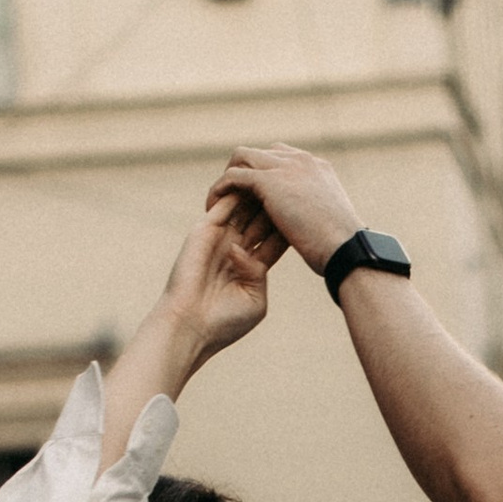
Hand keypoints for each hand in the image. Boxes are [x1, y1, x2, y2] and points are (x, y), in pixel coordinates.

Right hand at [152, 191, 285, 375]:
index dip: (291, 223)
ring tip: (278, 176)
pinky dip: (236, 191)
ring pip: (244, 207)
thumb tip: (256, 257)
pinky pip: (222, 204)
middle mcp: (236, 248)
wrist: (191, 325)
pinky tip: (254, 179)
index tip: (311, 211)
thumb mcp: (255, 301)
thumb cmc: (224, 321)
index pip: (274, 237)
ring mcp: (220, 238)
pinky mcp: (203, 230)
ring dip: (260, 192)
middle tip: (296, 184)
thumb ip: (260, 275)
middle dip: (278, 203)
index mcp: (252, 265)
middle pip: (261, 218)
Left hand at [214, 143, 363, 275]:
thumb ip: (319, 211)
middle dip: (244, 171)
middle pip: (261, 153)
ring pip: (243, 158)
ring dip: (228, 177)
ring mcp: (285, 166)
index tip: (253, 195)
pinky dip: (220, 189)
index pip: (282, 156)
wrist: (345, 248)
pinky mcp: (269, 181)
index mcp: (317, 167)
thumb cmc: (343, 246)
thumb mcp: (333, 220)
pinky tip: (212, 207)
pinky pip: (234, 176)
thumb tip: (315, 224)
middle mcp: (301, 160)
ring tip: (218, 201)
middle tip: (232, 197)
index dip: (265, 172)